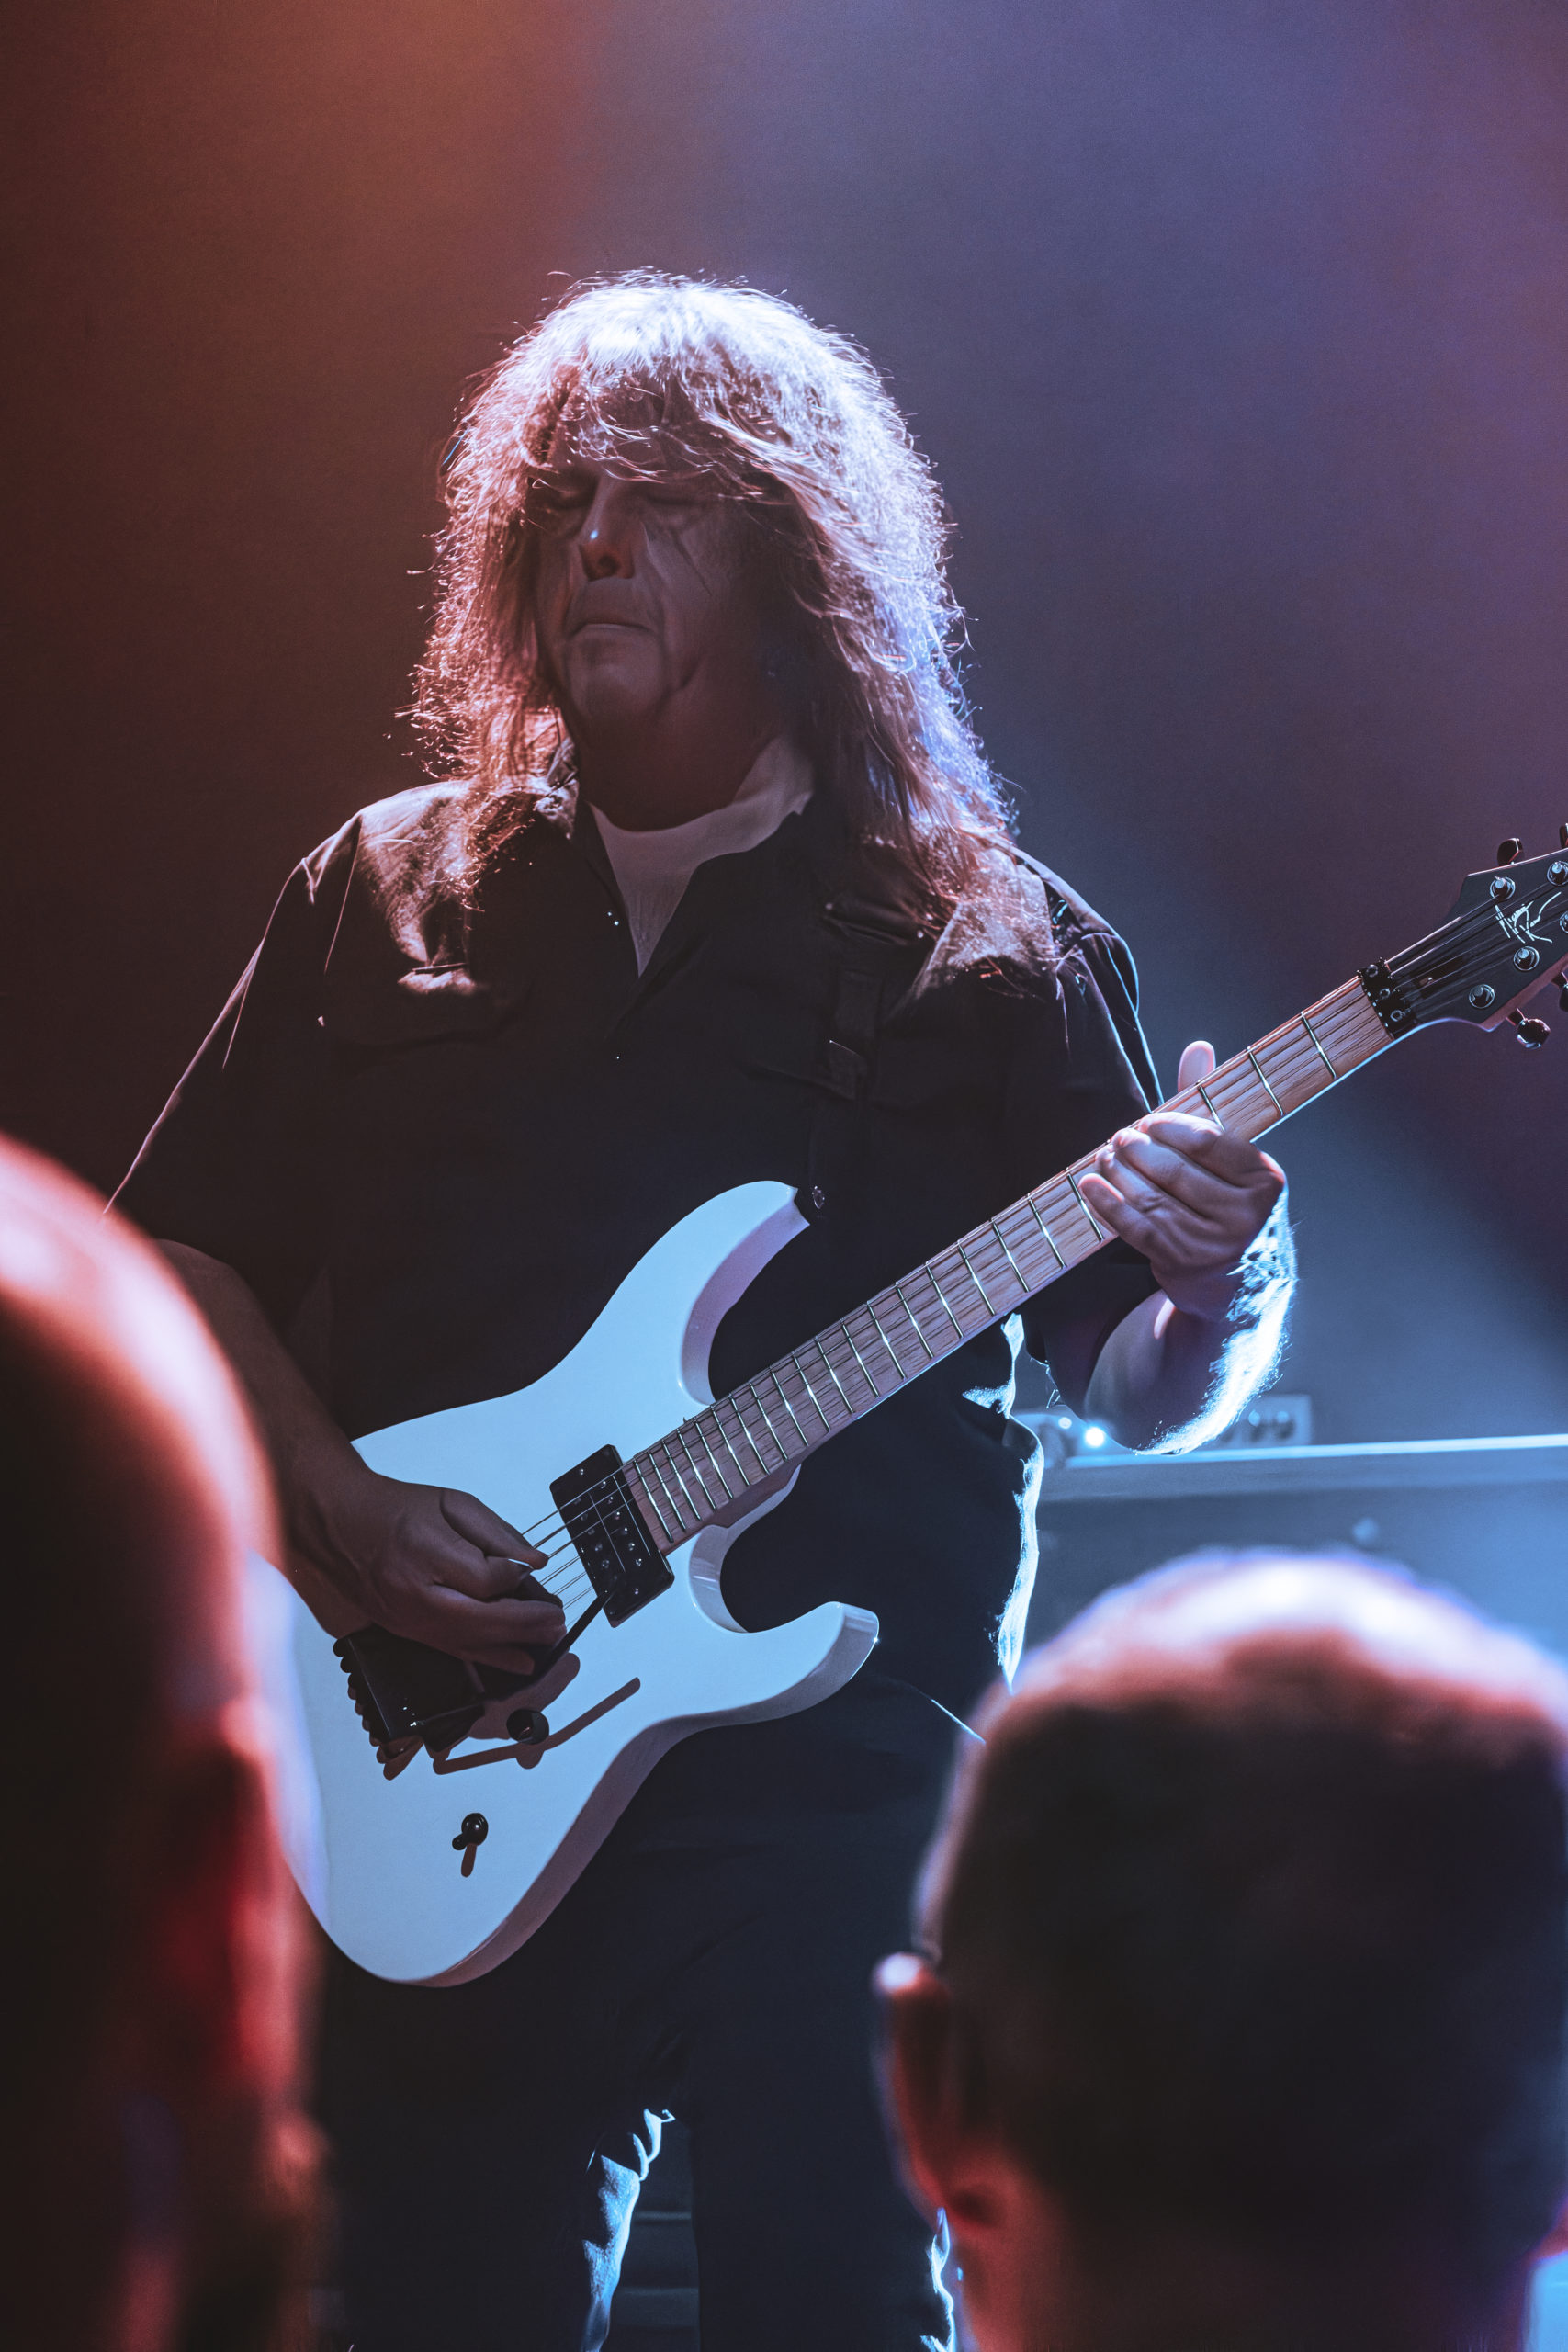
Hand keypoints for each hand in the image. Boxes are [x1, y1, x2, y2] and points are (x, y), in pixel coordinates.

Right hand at [298, 1463, 576, 1689]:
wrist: (339, 1524)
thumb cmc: (392, 1510)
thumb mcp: (451, 1502)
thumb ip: (496, 1532)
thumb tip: (533, 1562)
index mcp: (425, 1551)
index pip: (486, 1578)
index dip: (515, 1576)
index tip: (532, 1570)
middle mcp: (415, 1592)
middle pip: (482, 1618)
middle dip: (527, 1622)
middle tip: (557, 1620)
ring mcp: (408, 1618)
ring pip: (470, 1641)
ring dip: (515, 1643)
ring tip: (550, 1639)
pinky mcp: (406, 1631)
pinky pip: (453, 1651)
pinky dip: (489, 1658)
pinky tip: (519, 1663)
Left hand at [1077, 1041, 1285, 1322]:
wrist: (1240, 1287)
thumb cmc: (1230, 1207)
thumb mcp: (1233, 1162)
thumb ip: (1210, 1107)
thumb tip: (1198, 1047)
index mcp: (1266, 1181)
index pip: (1208, 1141)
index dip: (1170, 1126)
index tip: (1148, 1121)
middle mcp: (1246, 1216)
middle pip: (1175, 1170)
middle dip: (1137, 1149)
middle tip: (1119, 1137)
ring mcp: (1213, 1245)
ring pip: (1151, 1198)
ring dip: (1118, 1172)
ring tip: (1104, 1155)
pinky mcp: (1182, 1265)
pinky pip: (1135, 1227)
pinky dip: (1107, 1203)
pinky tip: (1091, 1185)